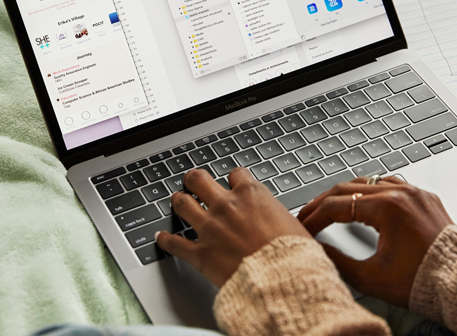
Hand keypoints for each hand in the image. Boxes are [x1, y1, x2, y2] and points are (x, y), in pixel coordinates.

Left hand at [156, 167, 310, 287]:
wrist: (282, 282)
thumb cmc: (294, 256)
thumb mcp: (294, 225)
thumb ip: (278, 217)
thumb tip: (281, 221)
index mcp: (252, 195)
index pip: (235, 174)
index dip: (233, 178)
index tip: (232, 182)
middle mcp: (227, 206)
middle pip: (199, 179)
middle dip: (194, 179)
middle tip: (193, 181)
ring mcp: (210, 228)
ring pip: (182, 203)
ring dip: (178, 201)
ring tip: (177, 200)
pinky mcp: (200, 254)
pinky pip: (174, 243)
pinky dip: (165, 240)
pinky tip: (161, 238)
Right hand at [297, 176, 452, 306]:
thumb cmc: (424, 282)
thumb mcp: (371, 278)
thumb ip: (338, 261)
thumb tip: (317, 250)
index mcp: (387, 208)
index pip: (336, 206)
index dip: (314, 217)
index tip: (303, 227)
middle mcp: (401, 193)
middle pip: (348, 188)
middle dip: (323, 203)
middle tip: (308, 215)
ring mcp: (415, 193)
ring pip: (369, 182)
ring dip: (346, 193)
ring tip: (330, 206)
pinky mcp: (426, 198)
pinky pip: (391, 185)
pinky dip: (371, 191)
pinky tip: (363, 199)